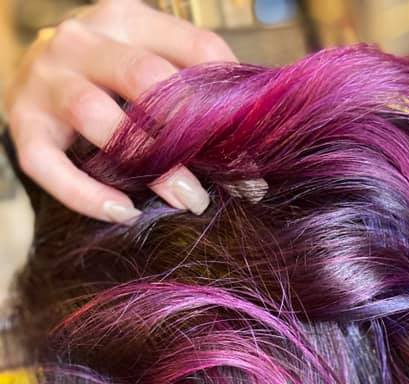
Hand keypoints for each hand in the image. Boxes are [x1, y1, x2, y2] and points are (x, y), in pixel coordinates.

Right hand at [2, 0, 235, 222]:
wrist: (29, 85)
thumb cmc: (109, 84)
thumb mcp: (150, 67)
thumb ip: (195, 89)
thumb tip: (258, 141)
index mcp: (128, 19)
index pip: (195, 49)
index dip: (233, 107)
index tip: (257, 162)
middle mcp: (83, 40)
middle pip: (145, 78)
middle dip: (192, 135)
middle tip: (227, 184)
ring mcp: (48, 81)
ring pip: (96, 115)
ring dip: (148, 163)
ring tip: (189, 200)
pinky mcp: (23, 125)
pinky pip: (49, 165)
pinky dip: (87, 194)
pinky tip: (124, 212)